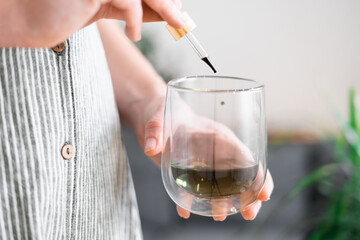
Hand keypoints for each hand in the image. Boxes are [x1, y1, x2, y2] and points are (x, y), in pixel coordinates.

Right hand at [3, 0, 184, 46]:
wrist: (30, 20)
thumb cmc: (65, 13)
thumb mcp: (108, 8)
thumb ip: (136, 8)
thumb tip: (170, 12)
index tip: (177, 11)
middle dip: (167, 2)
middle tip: (182, 21)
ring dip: (160, 9)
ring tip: (163, 27)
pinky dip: (136, 18)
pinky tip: (133, 34)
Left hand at [135, 96, 273, 220]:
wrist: (151, 115)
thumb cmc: (161, 110)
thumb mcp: (158, 116)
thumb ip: (155, 130)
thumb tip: (152, 149)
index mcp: (217, 136)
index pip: (245, 156)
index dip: (258, 175)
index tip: (263, 194)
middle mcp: (215, 151)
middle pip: (241, 175)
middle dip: (249, 196)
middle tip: (249, 214)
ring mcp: (203, 163)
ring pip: (223, 186)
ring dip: (225, 203)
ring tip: (219, 217)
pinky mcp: (188, 171)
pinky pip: (196, 190)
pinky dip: (193, 202)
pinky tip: (184, 212)